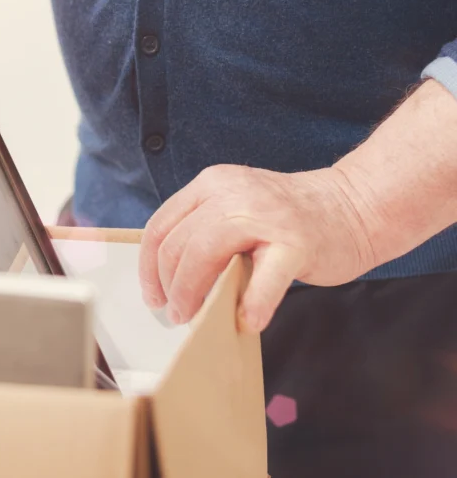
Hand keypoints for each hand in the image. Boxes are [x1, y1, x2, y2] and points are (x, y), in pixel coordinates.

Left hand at [138, 165, 375, 332]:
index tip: (153, 294)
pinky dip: (251, 305)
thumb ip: (206, 231)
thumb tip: (171, 280)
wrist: (357, 205)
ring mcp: (264, 216)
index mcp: (212, 184)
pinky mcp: (295, 242)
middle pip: (178, 245)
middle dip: (171, 287)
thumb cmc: (291, 218)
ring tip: (197, 318)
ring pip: (205, 257)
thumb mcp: (237, 207)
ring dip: (194, 295)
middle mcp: (231, 193)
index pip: (161, 226)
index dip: (149, 267)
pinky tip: (247, 321)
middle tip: (177, 313)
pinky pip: (263, 280)